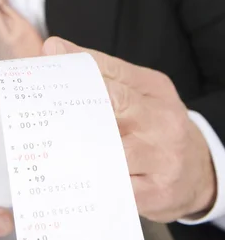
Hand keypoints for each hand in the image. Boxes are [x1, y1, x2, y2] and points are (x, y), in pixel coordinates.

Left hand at [43, 37, 216, 222]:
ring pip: (111, 148)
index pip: (113, 70)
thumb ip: (101, 74)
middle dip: (74, 101)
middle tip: (41, 101)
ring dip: (77, 144)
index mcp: (155, 88)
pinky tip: (70, 176)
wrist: (198, 171)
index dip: (78, 62)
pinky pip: (116, 185)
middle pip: (112, 103)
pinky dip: (92, 181)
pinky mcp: (157, 191)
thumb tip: (54, 48)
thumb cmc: (156, 127)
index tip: (49, 52)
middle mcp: (162, 119)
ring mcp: (163, 156)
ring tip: (48, 140)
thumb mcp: (140, 93)